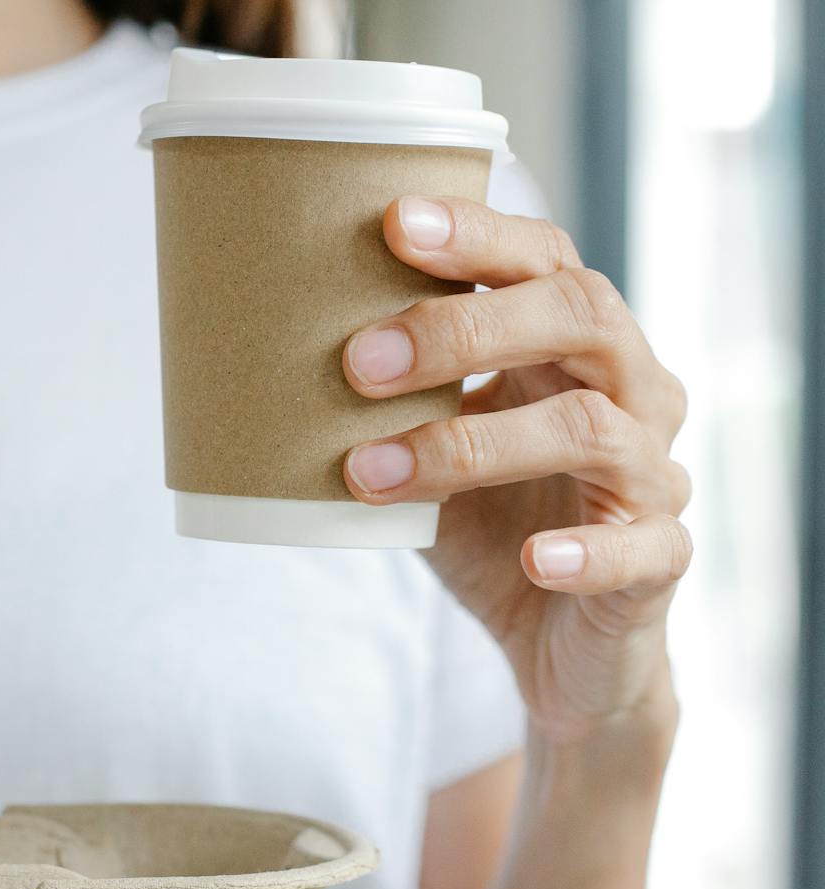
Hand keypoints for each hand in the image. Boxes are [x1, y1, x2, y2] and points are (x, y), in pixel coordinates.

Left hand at [340, 196, 691, 743]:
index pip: (542, 259)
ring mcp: (654, 473)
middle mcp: (632, 390)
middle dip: (463, 330)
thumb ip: (380, 401)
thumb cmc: (487, 523)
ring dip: (470, 446)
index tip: (393, 222)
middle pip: (578, 316)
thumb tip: (250, 351)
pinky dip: (583, 552)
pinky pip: (639, 548)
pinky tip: (530, 559)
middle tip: (357, 363)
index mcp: (574, 345)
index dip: (477, 235)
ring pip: (590, 429)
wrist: (557, 644)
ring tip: (371, 472)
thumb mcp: (426, 448)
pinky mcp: (660, 560)